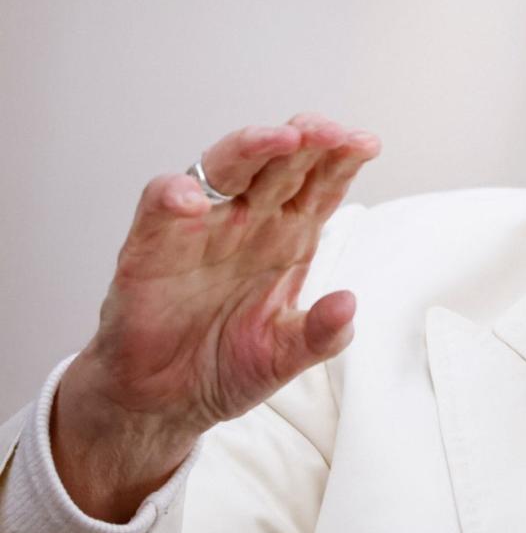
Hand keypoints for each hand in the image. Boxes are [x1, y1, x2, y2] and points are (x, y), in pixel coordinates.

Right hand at [51, 114, 380, 521]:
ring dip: (251, 148)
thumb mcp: (284, 356)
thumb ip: (320, 335)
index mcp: (289, 237)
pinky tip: (193, 200)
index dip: (342, 160)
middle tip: (331, 131)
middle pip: (280, 162)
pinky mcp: (151, 246)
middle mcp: (249, 220)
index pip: (321, 185)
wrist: (163, 400)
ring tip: (281, 139)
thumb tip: (349, 305)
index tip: (367, 144)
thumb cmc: (226, 365)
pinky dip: (174, 195)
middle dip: (308, 140)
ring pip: (226, 168)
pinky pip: (160, 206)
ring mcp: (201, 228)